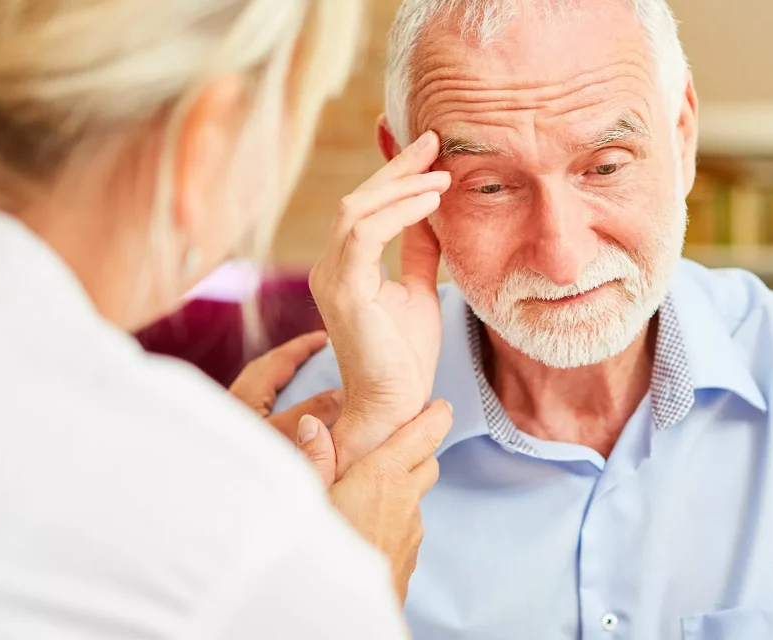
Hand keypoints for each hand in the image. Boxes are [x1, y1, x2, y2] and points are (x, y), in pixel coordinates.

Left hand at [229, 331, 344, 483]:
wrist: (206, 491)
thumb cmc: (242, 464)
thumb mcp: (285, 435)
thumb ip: (313, 412)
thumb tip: (341, 392)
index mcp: (245, 395)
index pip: (279, 359)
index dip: (303, 346)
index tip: (325, 337)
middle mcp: (233, 402)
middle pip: (264, 369)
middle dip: (290, 358)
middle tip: (316, 354)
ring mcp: (229, 419)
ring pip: (258, 388)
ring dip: (280, 380)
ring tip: (304, 382)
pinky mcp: (228, 436)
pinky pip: (255, 406)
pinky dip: (273, 400)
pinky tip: (284, 416)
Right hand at [299, 400, 452, 602]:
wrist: (342, 614)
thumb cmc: (322, 552)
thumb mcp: (309, 499)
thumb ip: (315, 460)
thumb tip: (315, 425)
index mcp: (383, 476)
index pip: (422, 435)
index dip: (434, 417)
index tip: (439, 405)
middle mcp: (406, 500)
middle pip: (426, 462)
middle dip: (417, 449)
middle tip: (397, 442)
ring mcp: (412, 530)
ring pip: (417, 497)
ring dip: (403, 486)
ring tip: (372, 487)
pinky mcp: (410, 556)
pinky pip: (409, 526)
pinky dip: (396, 516)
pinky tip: (369, 524)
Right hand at [309, 130, 448, 475]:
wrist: (396, 403)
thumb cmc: (404, 356)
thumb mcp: (418, 290)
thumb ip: (419, 251)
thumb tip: (433, 212)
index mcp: (346, 266)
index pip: (367, 205)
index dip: (396, 173)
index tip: (430, 147)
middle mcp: (330, 267)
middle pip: (359, 199)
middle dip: (398, 167)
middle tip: (435, 142)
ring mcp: (332, 277)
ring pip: (358, 210)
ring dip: (402, 187)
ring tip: (442, 176)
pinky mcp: (344, 291)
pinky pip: (365, 234)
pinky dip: (399, 213)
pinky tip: (431, 203)